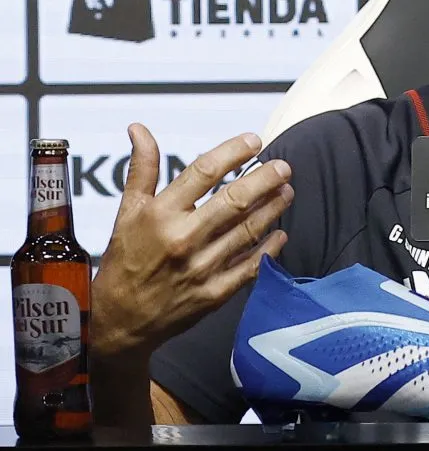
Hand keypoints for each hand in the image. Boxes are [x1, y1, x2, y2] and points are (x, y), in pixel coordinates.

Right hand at [90, 123, 292, 360]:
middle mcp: (182, 238)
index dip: (232, 152)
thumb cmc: (126, 259)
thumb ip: (142, 169)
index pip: (203, 172)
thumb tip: (140, 129)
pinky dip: (270, 247)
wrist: (120, 321)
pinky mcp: (214, 293)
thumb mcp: (127, 211)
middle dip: (265, 180)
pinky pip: (251, 266)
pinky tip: (280, 233)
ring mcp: (201, 267)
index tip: (254, 140)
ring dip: (273, 208)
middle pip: (234, 200)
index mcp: (160, 214)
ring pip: (248, 231)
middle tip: (283, 167)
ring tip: (286, 191)